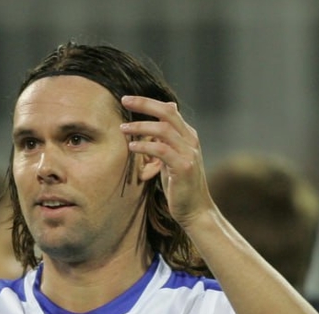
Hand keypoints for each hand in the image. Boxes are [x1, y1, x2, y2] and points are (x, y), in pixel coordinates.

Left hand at [120, 96, 214, 225]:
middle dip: (145, 104)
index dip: (148, 103)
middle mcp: (190, 141)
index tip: (128, 99)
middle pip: (168, 113)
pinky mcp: (183, 167)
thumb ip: (166, 141)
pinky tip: (132, 147)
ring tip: (123, 129)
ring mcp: (189, 153)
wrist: (195, 210)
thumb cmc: (180, 185)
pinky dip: (145, 146)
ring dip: (141, 127)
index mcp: (187, 136)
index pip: (168, 111)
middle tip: (124, 100)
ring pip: (164, 130)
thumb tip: (162, 123)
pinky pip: (162, 150)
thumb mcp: (172, 159)